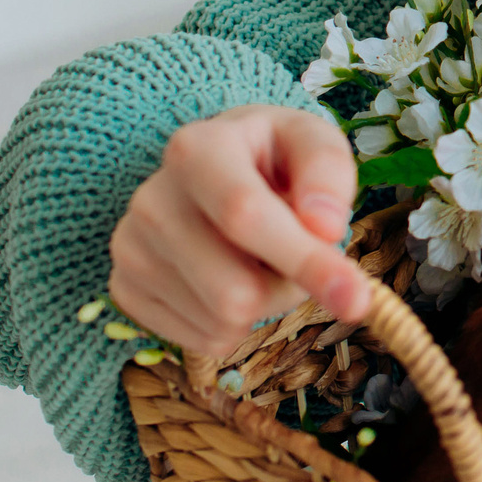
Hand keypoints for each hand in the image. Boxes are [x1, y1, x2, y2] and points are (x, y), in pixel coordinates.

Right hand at [108, 105, 372, 353]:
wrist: (218, 168)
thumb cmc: (273, 156)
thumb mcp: (313, 141)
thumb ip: (329, 173)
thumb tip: (324, 227)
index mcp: (196, 148)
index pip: (244, 216)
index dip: (302, 261)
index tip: (355, 297)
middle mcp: (150, 199)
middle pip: (233, 289)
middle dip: (288, 285)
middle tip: (297, 252)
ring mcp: (130, 248)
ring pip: (221, 320)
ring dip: (265, 304)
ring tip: (258, 258)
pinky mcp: (125, 288)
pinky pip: (202, 340)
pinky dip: (235, 322)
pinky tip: (230, 277)